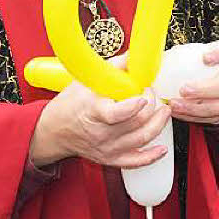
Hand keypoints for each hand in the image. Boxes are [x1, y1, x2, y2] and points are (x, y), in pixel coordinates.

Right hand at [30, 82, 171, 168]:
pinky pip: (135, 162)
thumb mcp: (84, 81)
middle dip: (151, 106)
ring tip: (164, 111)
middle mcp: (100, 132)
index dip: (132, 107)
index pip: (114, 114)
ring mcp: (106, 147)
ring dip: (158, 124)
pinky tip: (162, 148)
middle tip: (152, 92)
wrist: (54, 131)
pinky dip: (151, 157)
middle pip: (135, 123)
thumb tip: (133, 56)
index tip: (143, 96)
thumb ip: (112, 68)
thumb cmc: (68, 105)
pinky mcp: (110, 158)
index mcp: (92, 111)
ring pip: (140, 139)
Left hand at [169, 36, 218, 125]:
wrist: (214, 79)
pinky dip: (193, 117)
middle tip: (183, 90)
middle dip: (204, 89)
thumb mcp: (192, 52)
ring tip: (175, 105)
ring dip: (195, 108)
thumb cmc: (198, 64)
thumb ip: (177, 53)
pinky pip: (212, 118)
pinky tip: (178, 113)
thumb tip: (148, 58)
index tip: (205, 58)